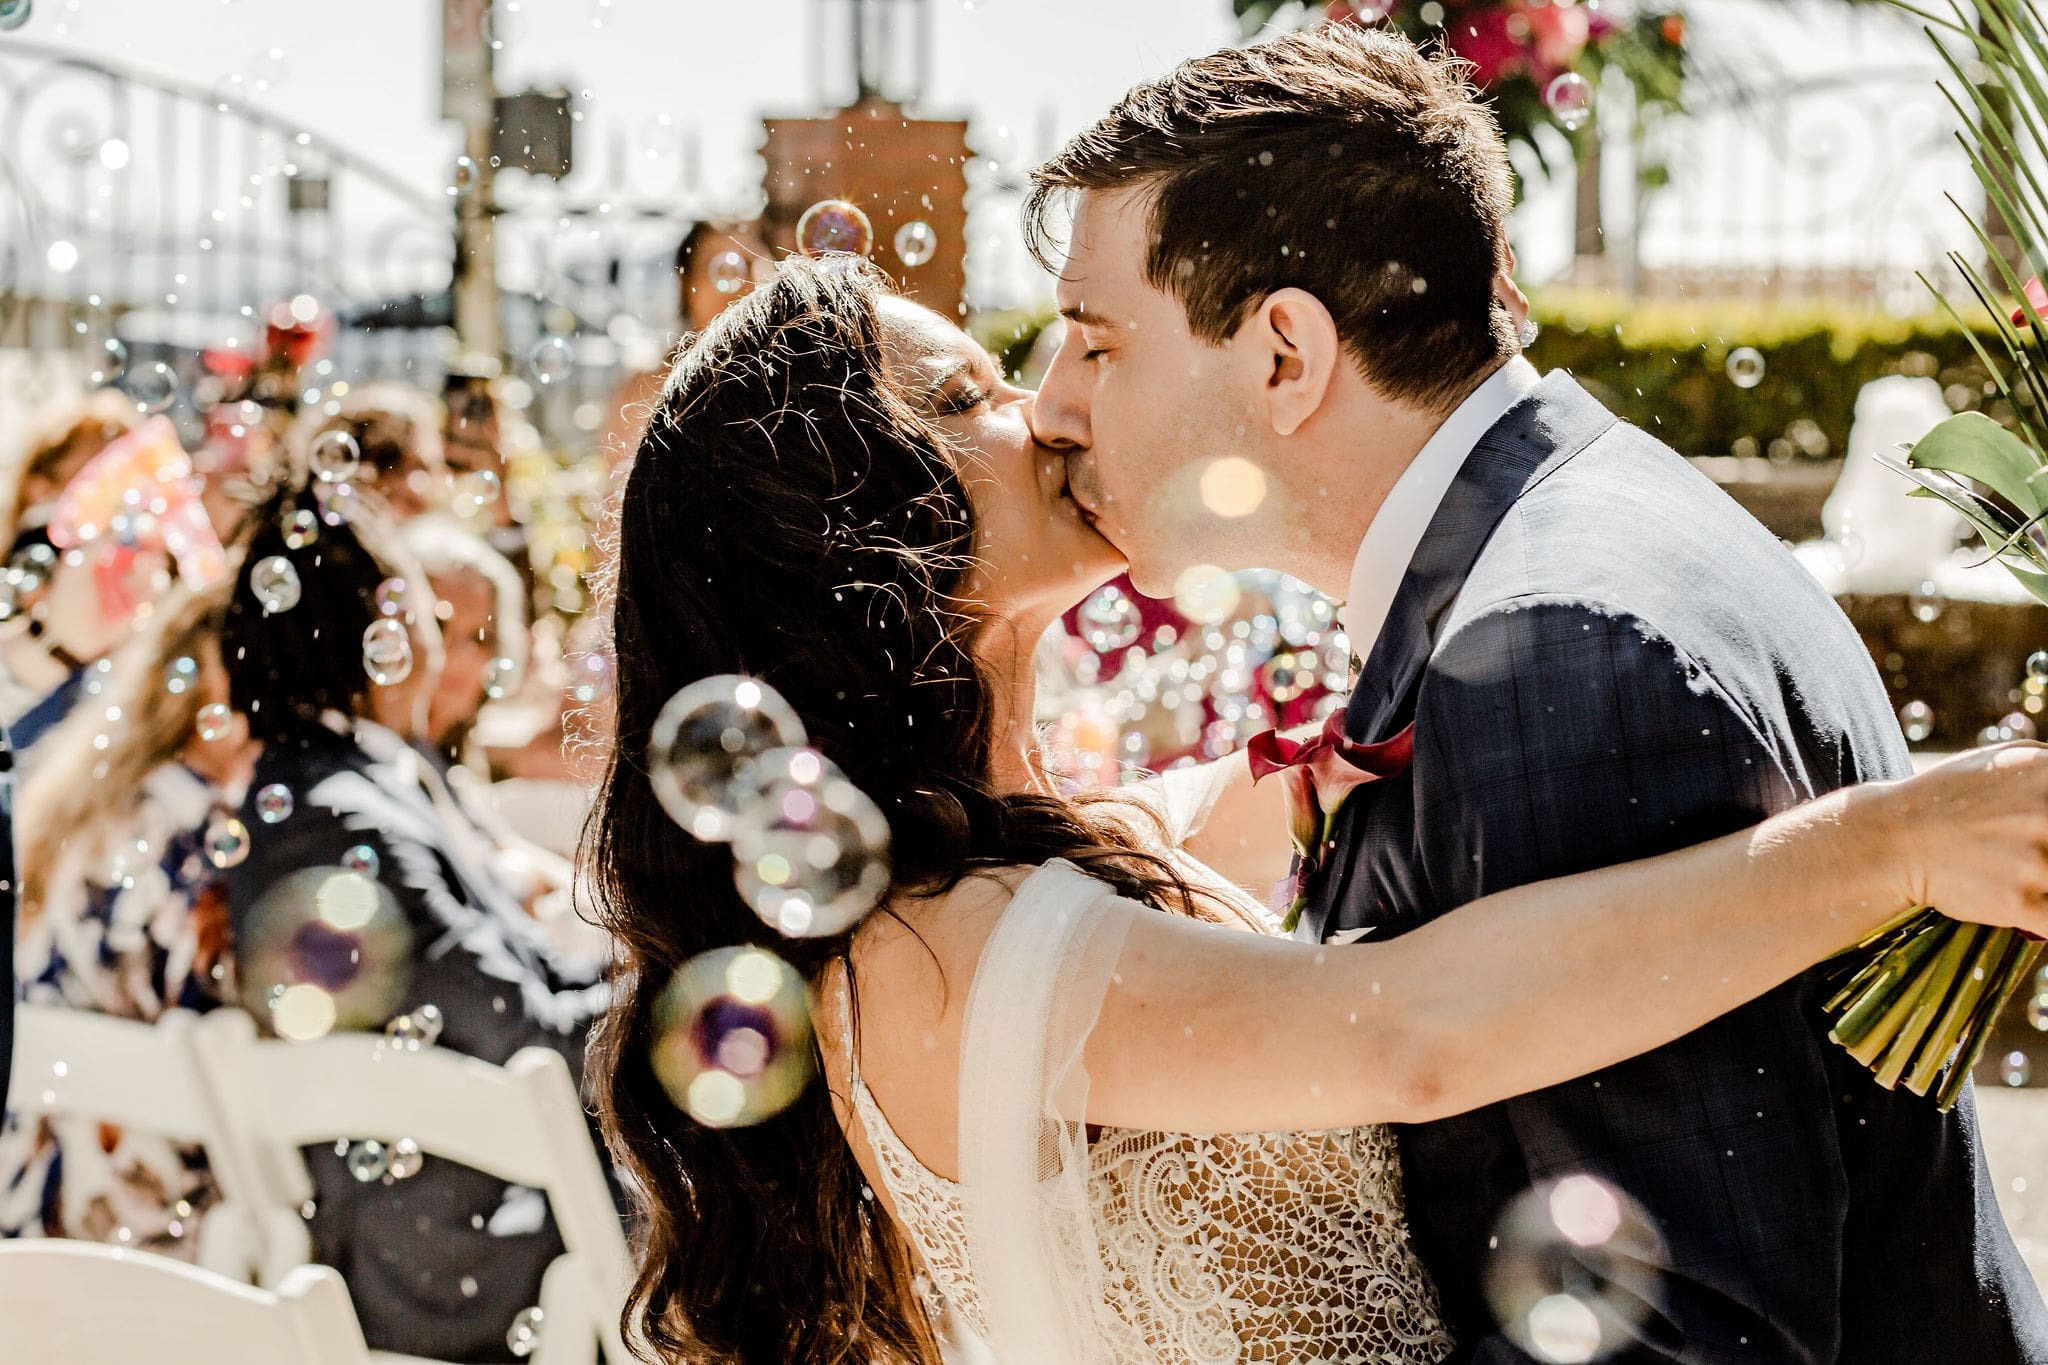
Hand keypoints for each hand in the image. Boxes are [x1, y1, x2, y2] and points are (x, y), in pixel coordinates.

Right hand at [1870, 742, 2047, 934]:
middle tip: (2038, 857)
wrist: (1892, 839)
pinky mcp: (2017, 902)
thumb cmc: (1950, 796)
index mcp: (2047, 775)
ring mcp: (2033, 862)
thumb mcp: (2005, 758)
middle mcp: (2045, 815)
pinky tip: (2033, 909)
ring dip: (2047, 883)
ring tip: (2025, 877)